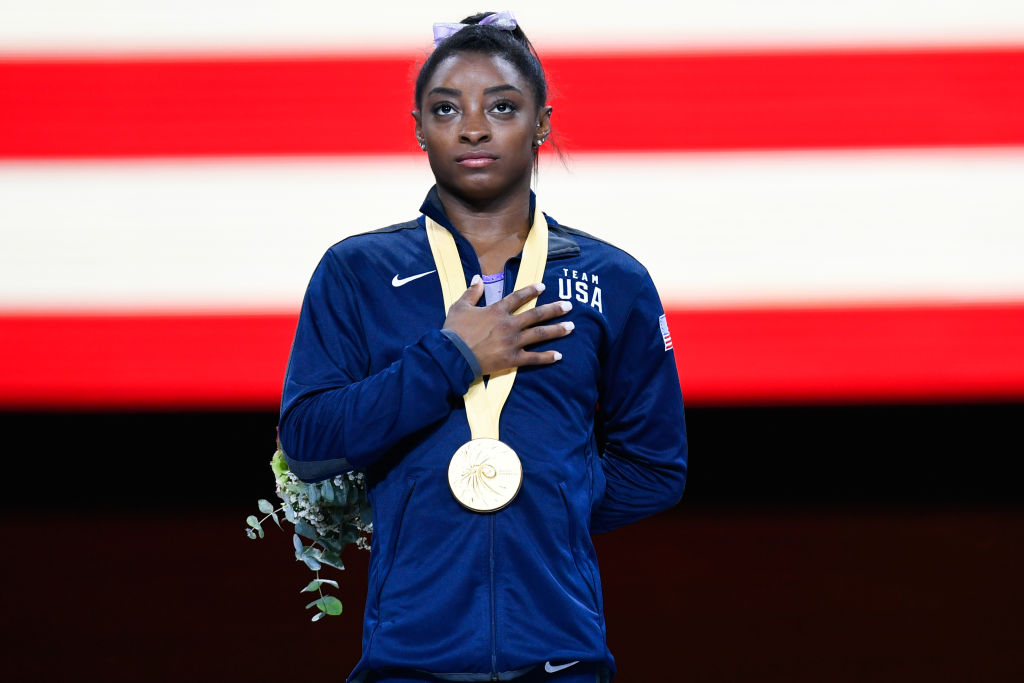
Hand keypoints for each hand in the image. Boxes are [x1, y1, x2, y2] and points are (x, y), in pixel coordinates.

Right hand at [443, 277, 573, 374]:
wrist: (453, 355)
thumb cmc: (454, 331)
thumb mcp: (459, 307)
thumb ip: (471, 292)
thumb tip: (477, 278)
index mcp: (497, 310)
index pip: (518, 297)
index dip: (531, 291)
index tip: (543, 286)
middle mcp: (509, 324)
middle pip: (536, 315)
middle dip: (554, 309)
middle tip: (569, 306)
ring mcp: (513, 342)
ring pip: (539, 334)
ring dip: (557, 330)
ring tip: (572, 327)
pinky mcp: (512, 359)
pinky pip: (533, 358)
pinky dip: (546, 357)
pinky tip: (559, 355)